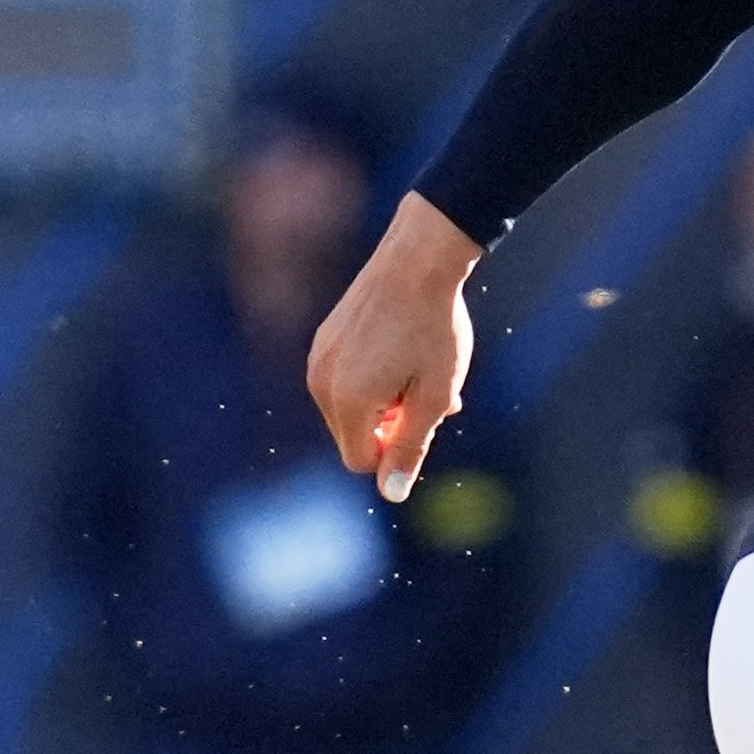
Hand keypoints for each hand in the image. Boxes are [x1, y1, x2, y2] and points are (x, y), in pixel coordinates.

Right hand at [307, 193, 482, 501]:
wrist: (419, 259)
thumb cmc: (434, 329)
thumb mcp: (434, 396)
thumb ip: (410, 447)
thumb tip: (391, 493)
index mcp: (347, 402)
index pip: (361, 461)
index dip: (396, 451)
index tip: (425, 418)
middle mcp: (321, 383)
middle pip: (354, 436)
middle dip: (391, 426)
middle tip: (431, 390)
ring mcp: (319, 359)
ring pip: (352, 408)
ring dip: (386, 402)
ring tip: (420, 370)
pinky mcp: (324, 340)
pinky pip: (346, 380)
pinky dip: (374, 378)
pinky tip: (403, 350)